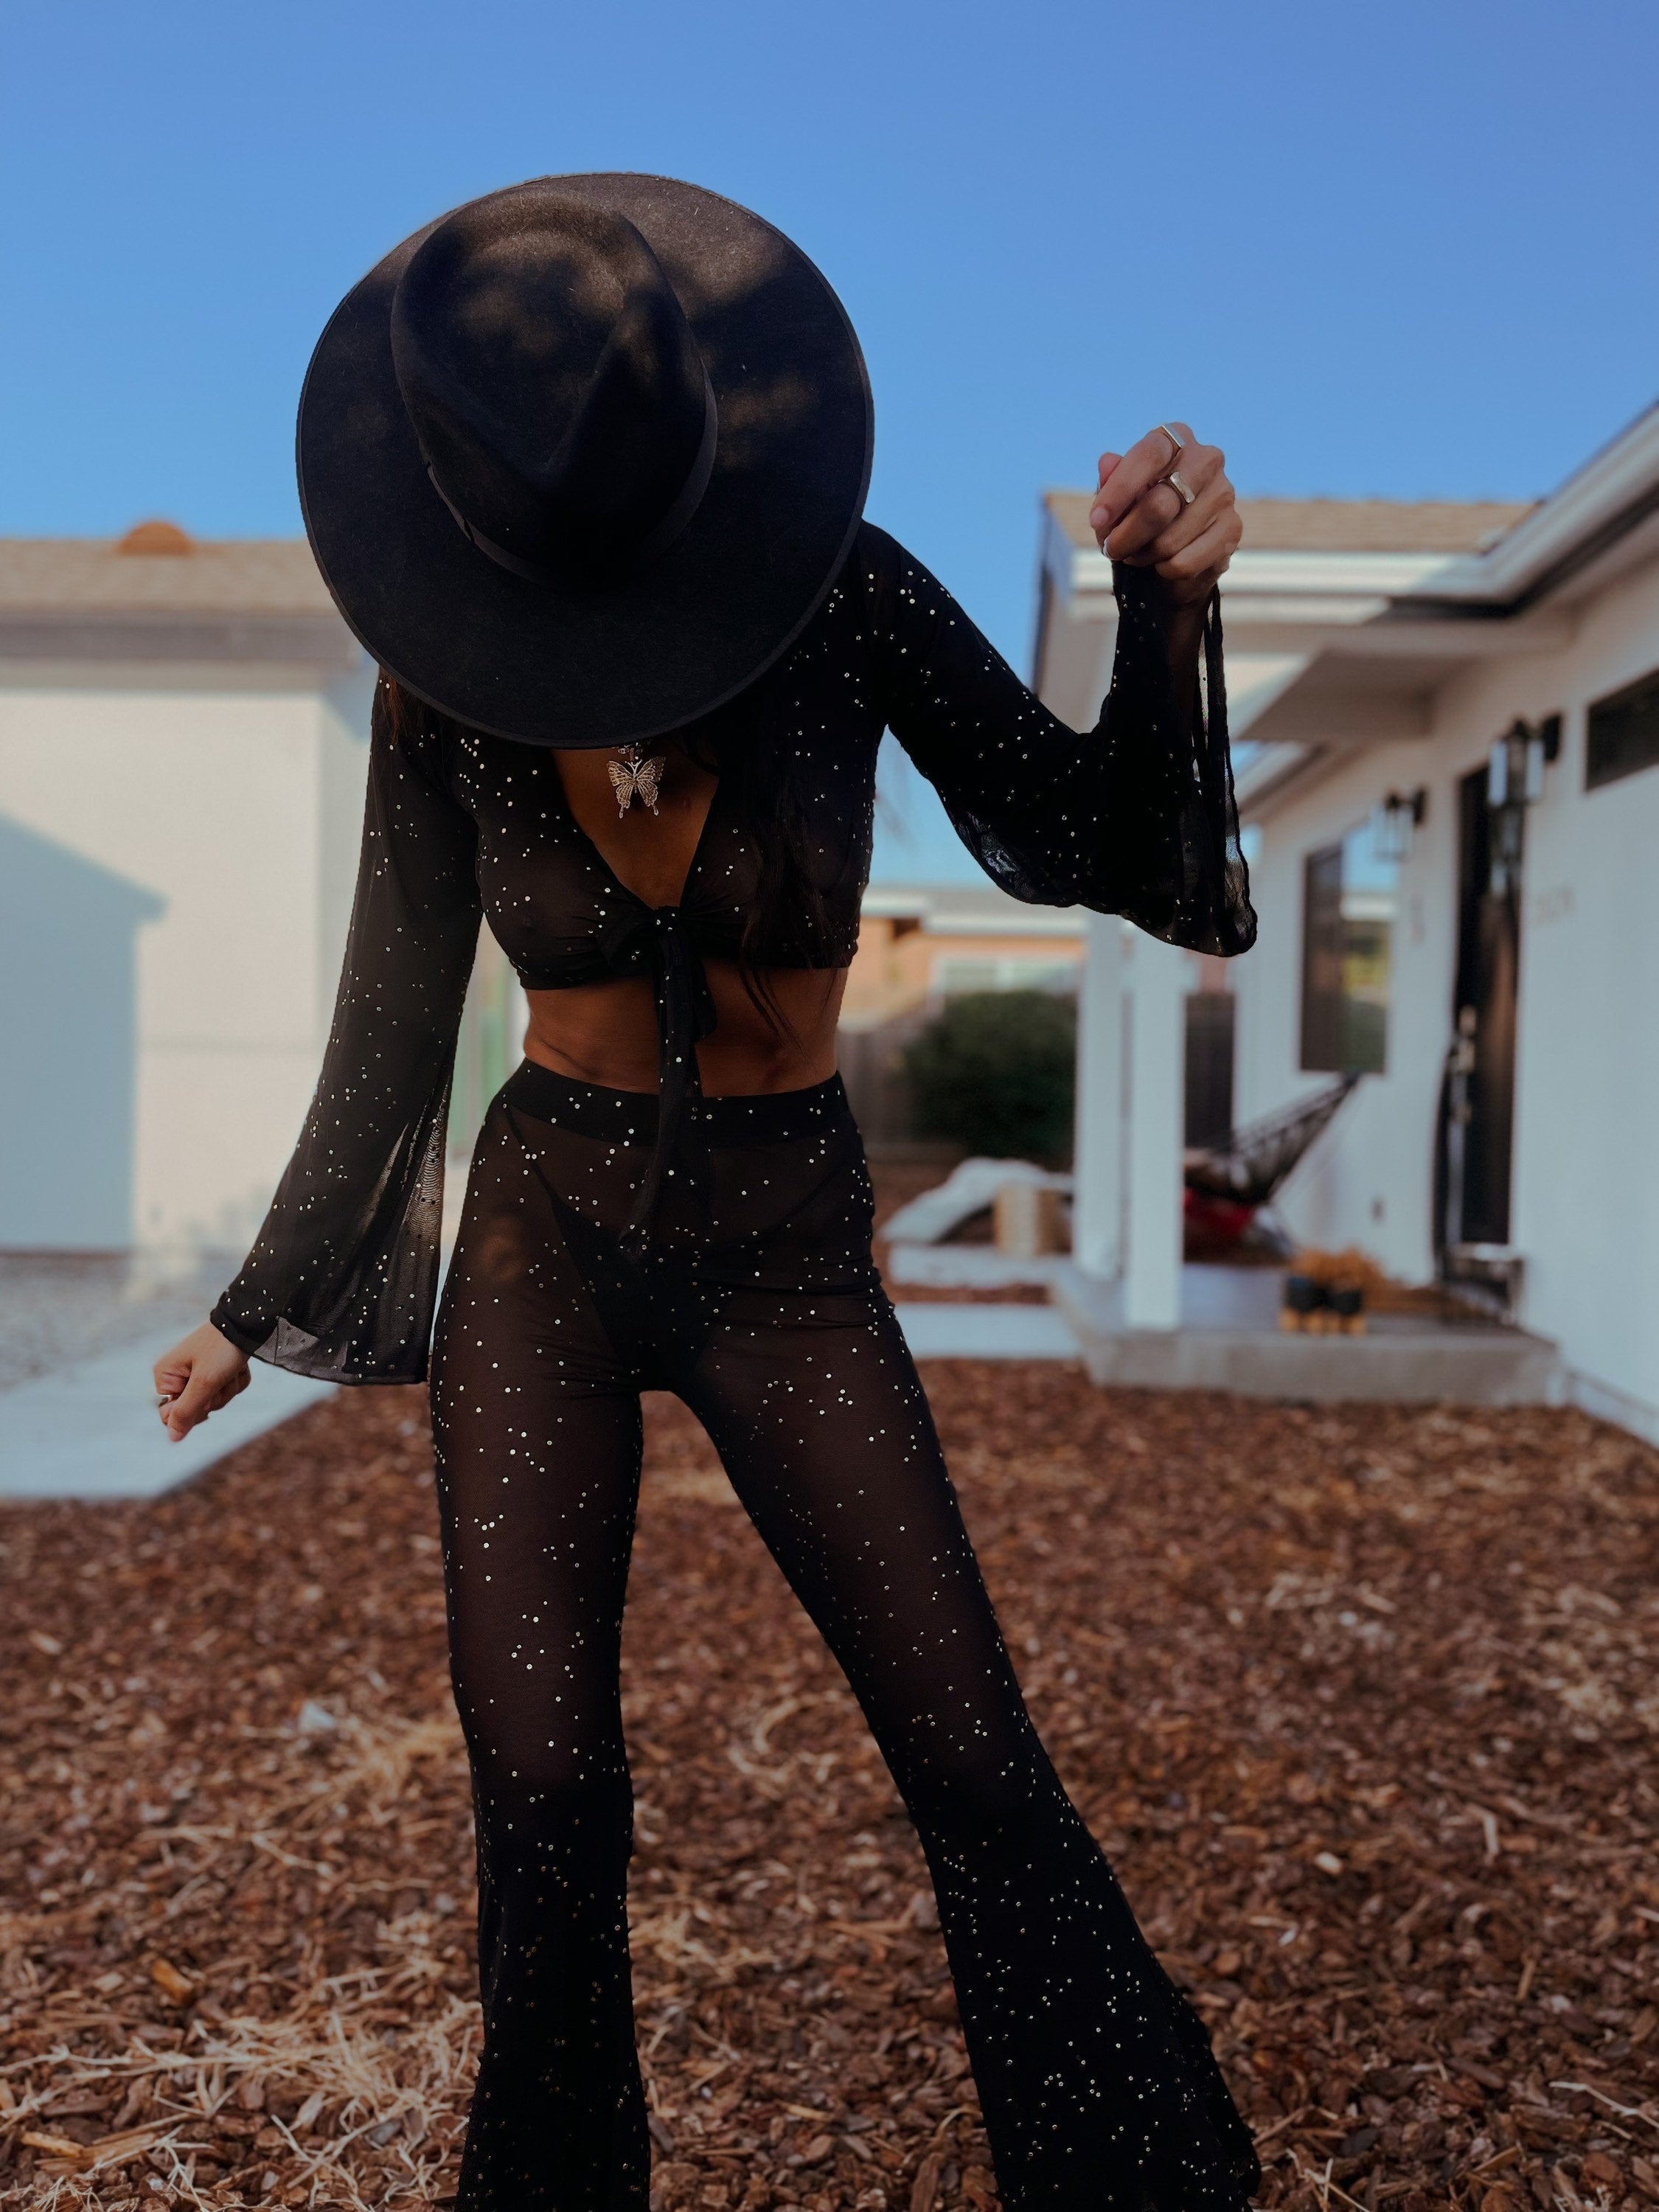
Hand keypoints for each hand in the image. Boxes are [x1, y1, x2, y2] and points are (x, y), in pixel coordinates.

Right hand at [154, 1322, 249, 1441]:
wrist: (246, 1323)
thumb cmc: (222, 1349)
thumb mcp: (204, 1383)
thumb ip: (187, 1411)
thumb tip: (172, 1437)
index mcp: (165, 1376)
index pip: (171, 1415)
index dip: (193, 1412)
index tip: (206, 1397)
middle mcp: (178, 1375)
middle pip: (197, 1410)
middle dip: (216, 1397)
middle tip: (221, 1377)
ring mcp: (198, 1373)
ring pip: (216, 1401)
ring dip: (229, 1387)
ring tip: (231, 1368)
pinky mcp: (216, 1370)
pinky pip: (228, 1389)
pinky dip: (237, 1380)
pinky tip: (239, 1365)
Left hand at [1087, 423, 1240, 606]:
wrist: (1177, 552)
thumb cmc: (1141, 514)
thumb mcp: (1118, 498)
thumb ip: (1110, 481)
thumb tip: (1107, 462)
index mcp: (1176, 439)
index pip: (1148, 455)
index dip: (1118, 490)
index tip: (1097, 520)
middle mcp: (1206, 459)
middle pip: (1159, 505)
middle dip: (1125, 536)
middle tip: (1112, 549)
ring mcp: (1224, 493)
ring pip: (1169, 541)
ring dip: (1143, 555)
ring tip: (1138, 554)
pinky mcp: (1233, 529)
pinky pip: (1185, 562)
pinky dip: (1164, 570)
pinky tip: (1162, 564)